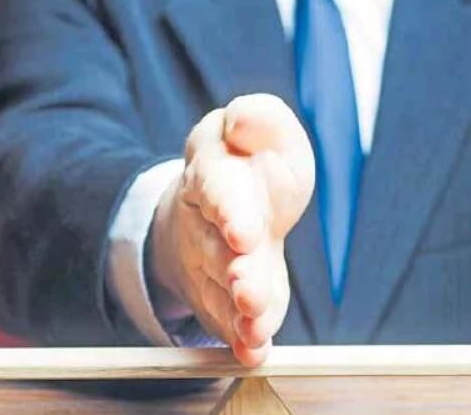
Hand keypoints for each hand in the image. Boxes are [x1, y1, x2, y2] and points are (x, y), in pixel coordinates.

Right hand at [151, 94, 314, 365]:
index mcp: (215, 171)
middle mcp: (206, 221)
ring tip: (255, 327)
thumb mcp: (264, 129)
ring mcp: (210, 263)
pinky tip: (254, 350)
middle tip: (249, 292)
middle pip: (216, 248)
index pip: (217, 187)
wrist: (224, 204)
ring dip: (239, 312)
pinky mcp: (222, 296)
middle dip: (235, 271)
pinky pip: (228, 319)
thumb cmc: (254, 164)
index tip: (244, 233)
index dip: (230, 211)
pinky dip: (242, 338)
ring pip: (221, 290)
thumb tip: (241, 123)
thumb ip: (260, 119)